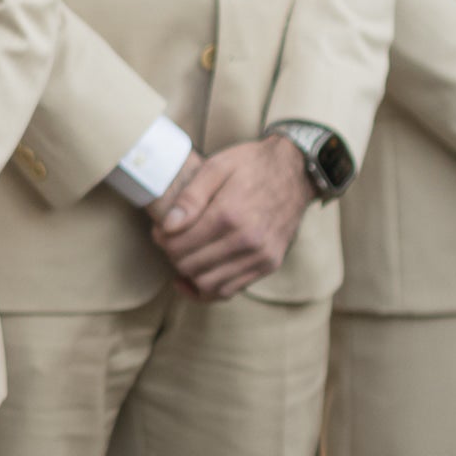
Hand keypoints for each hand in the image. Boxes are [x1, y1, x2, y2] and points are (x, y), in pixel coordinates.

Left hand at [148, 135, 314, 300]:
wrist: (295, 171)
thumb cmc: (252, 165)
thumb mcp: (217, 166)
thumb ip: (190, 197)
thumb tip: (167, 226)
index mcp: (229, 215)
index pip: (179, 245)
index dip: (162, 240)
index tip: (160, 230)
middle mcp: (248, 240)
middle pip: (190, 266)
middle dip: (173, 255)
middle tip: (171, 241)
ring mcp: (261, 256)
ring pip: (208, 284)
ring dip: (190, 273)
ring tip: (186, 254)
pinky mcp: (270, 264)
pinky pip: (231, 290)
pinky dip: (210, 286)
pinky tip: (197, 275)